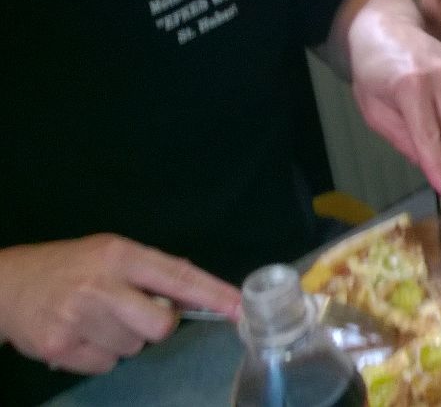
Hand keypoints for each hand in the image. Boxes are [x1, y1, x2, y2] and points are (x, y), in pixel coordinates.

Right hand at [0, 236, 238, 375]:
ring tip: (97, 319)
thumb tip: (200, 293)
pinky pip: (106, 365)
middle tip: (133, 312)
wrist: (8, 285)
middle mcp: (100, 285)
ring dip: (123, 339)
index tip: (239, 309)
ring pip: (133, 348)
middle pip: (161, 325)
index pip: (177, 275)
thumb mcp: (111, 254)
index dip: (212, 294)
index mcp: (119, 255)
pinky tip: (81, 335)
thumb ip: (152, 270)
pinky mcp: (60, 347)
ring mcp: (78, 318)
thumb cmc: (70, 267)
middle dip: (156, 325)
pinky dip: (99, 355)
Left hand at [347, 0, 440, 195]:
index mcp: (410, 87)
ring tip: (419, 103)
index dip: (437, 166)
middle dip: (435, 143)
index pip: (428, 136)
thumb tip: (424, 159)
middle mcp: (440, 77)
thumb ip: (399, 137)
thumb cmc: (373, 70)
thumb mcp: (372, 109)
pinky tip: (432, 92)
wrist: (388, 27)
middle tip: (411, 127)